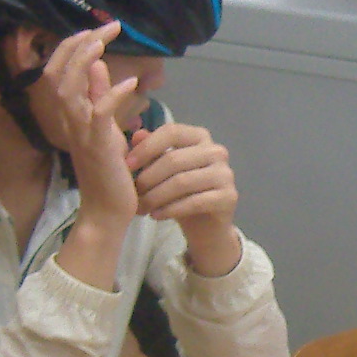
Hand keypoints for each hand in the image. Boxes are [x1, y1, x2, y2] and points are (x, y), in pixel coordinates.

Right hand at [35, 23, 136, 227]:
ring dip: (85, 62)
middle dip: (78, 45)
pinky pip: (99, 115)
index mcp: (70, 114)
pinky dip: (113, 95)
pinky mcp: (97, 146)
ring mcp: (80, 133)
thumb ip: (99, 96)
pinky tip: (131, 83)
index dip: (73, 46)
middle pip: (57, 73)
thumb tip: (98, 66)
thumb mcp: (104, 127)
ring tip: (104, 42)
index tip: (97, 30)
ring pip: (69, 90)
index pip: (57, 71)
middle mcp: (68, 120)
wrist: (107, 210)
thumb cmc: (109, 170)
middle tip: (106, 28)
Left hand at [130, 120, 241, 275]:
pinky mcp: (229, 197)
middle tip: (132, 193)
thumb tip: (136, 136)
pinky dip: (170, 210)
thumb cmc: (181, 191)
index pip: (171, 132)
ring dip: (156, 197)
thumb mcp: (162, 170)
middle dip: (148, 178)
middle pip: (174, 159)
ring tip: (141, 208)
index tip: (127, 165)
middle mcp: (216, 151)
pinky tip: (156, 216)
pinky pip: (194, 202)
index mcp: (199, 137)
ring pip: (182, 182)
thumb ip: (151, 151)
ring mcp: (225, 174)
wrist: (206, 224)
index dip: (147, 147)